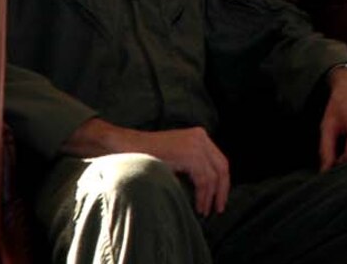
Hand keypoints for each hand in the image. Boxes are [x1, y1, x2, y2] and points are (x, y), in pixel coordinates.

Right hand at [63, 119, 230, 215]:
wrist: (124, 145)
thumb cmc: (144, 155)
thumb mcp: (174, 156)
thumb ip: (191, 164)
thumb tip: (205, 187)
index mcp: (199, 136)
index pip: (219, 160)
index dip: (222, 181)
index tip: (219, 198)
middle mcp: (200, 137)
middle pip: (222, 166)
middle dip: (222, 189)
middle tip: (219, 208)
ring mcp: (196, 144)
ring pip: (215, 174)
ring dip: (211, 196)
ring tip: (205, 211)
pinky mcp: (189, 154)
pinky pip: (204, 178)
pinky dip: (204, 194)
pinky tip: (199, 206)